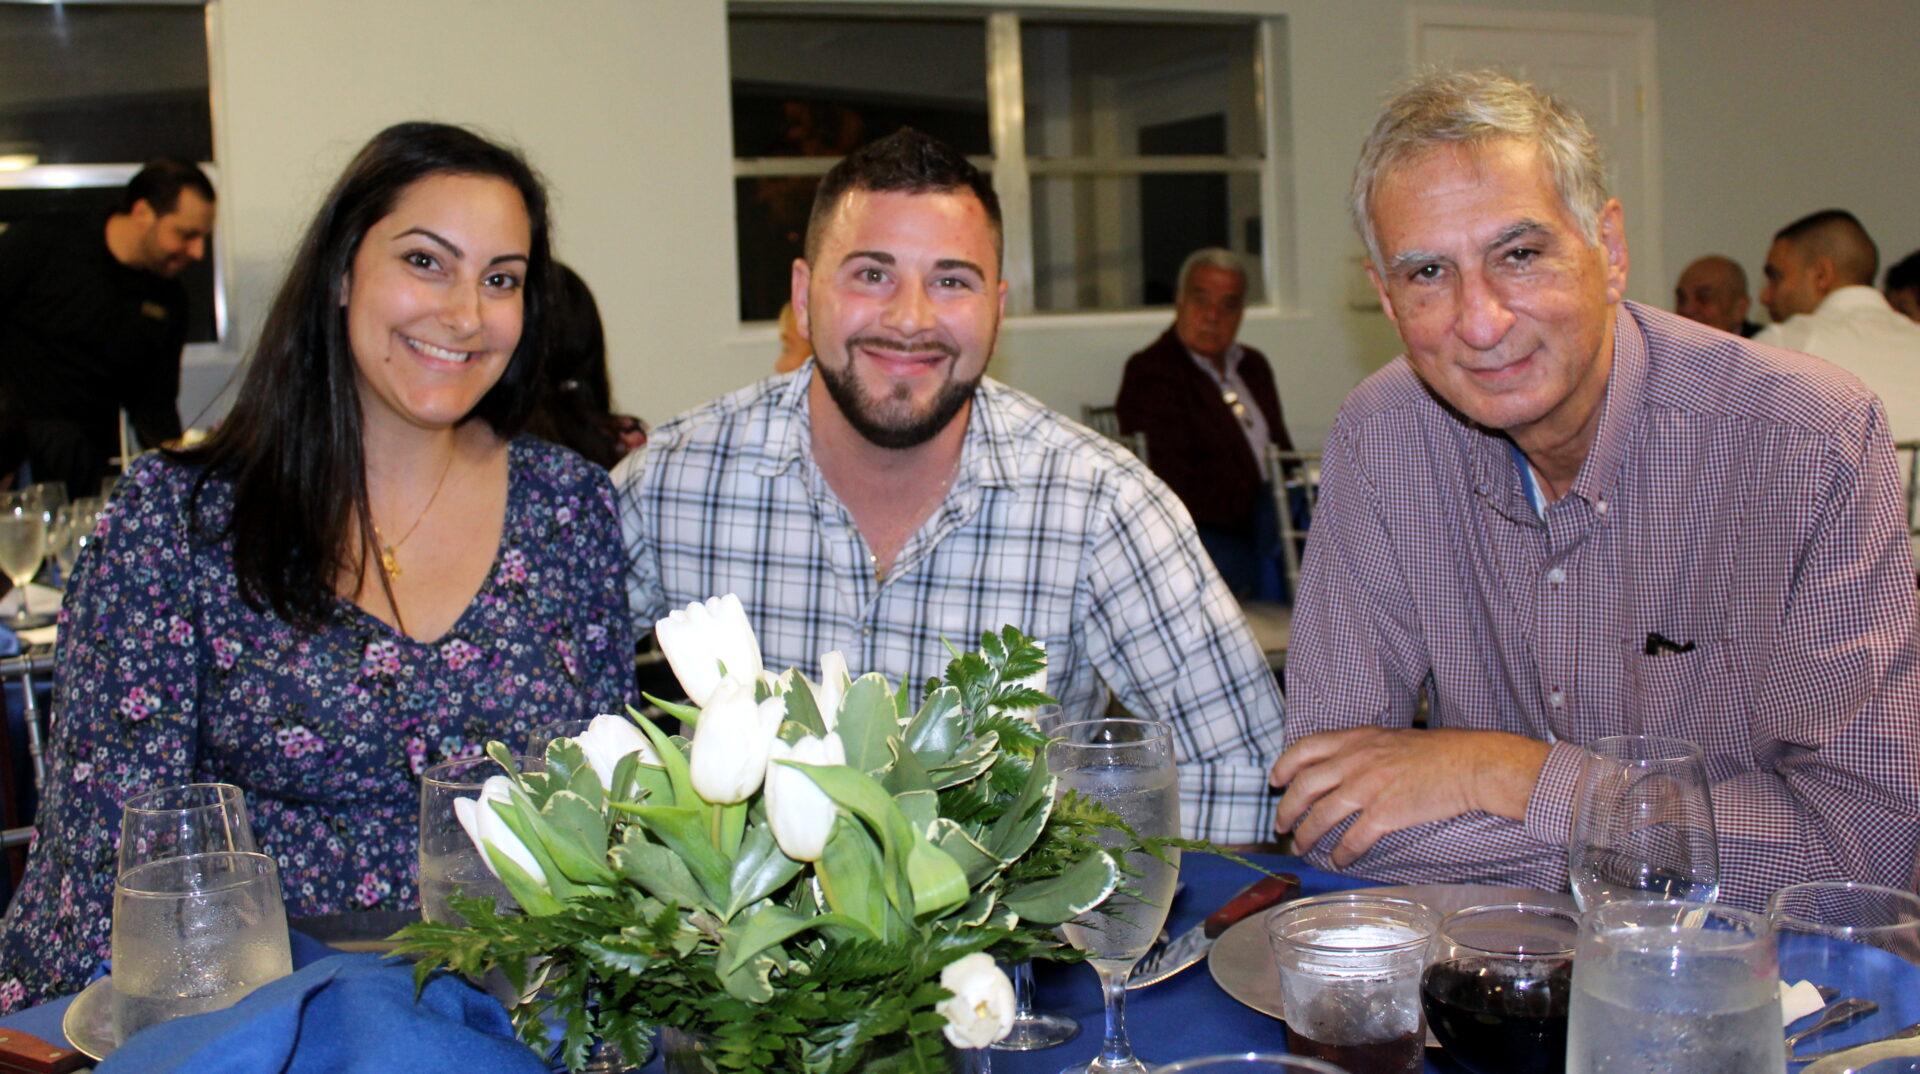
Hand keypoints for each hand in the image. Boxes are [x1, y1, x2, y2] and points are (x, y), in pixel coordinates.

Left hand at [1267, 726, 1549, 868]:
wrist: (1469, 764)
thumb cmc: (1436, 753)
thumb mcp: (1389, 738)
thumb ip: (1361, 749)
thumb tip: (1341, 766)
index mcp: (1355, 739)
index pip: (1304, 748)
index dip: (1284, 765)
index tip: (1275, 781)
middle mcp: (1355, 761)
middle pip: (1304, 786)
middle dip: (1286, 809)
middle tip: (1281, 825)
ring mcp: (1368, 787)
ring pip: (1321, 816)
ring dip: (1306, 836)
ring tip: (1301, 848)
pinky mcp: (1385, 814)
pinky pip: (1352, 839)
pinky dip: (1342, 854)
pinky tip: (1340, 861)